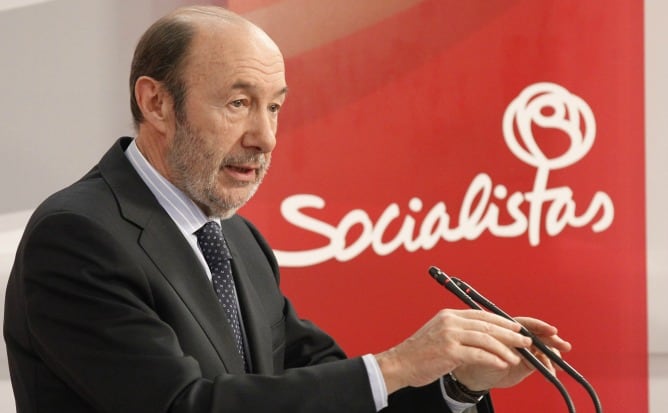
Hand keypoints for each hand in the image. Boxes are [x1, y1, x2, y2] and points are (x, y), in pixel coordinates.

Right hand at [374, 309, 531, 393]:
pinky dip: (494, 359)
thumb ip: (457, 330)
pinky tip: (503, 364)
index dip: (501, 321)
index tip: (516, 327)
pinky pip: (478, 355)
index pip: (481, 315)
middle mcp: (450, 322)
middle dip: (509, 333)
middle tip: (525, 340)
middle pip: (487, 325)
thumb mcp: (438, 333)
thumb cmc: (420, 353)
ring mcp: (449, 336)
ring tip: (517, 356)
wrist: (400, 364)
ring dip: (505, 348)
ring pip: (486, 339)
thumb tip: (481, 333)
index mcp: (449, 315)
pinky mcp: (449, 352)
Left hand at [453, 316, 571, 390]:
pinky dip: (548, 367)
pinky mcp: (528, 364)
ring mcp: (524, 351)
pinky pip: (542, 363)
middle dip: (553, 340)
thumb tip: (512, 342)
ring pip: (544, 350)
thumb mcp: (484, 347)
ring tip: (558, 364)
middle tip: (564, 346)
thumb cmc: (474, 354)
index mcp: (507, 328)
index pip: (527, 325)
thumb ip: (499, 343)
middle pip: (539, 335)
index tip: (551, 330)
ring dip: (553, 356)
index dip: (540, 326)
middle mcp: (518, 338)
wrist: (472, 373)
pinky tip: (551, 372)